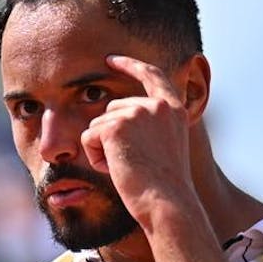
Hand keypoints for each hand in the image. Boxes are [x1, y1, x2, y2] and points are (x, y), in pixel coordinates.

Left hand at [81, 54, 198, 226]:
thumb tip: (114, 113)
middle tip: (133, 163)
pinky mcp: (115, 126)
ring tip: (126, 167)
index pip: (151, 75)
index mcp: (174, 109)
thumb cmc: (165, 185)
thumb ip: (150, 124)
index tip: (111, 59)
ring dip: (103, 149)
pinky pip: (88, 137)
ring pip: (98, 125)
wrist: (166, 202)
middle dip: (111, 136)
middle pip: (112, 109)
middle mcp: (157, 106)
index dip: (129, 65)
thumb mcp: (166, 146)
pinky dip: (96, 157)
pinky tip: (115, 168)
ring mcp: (136, 113)